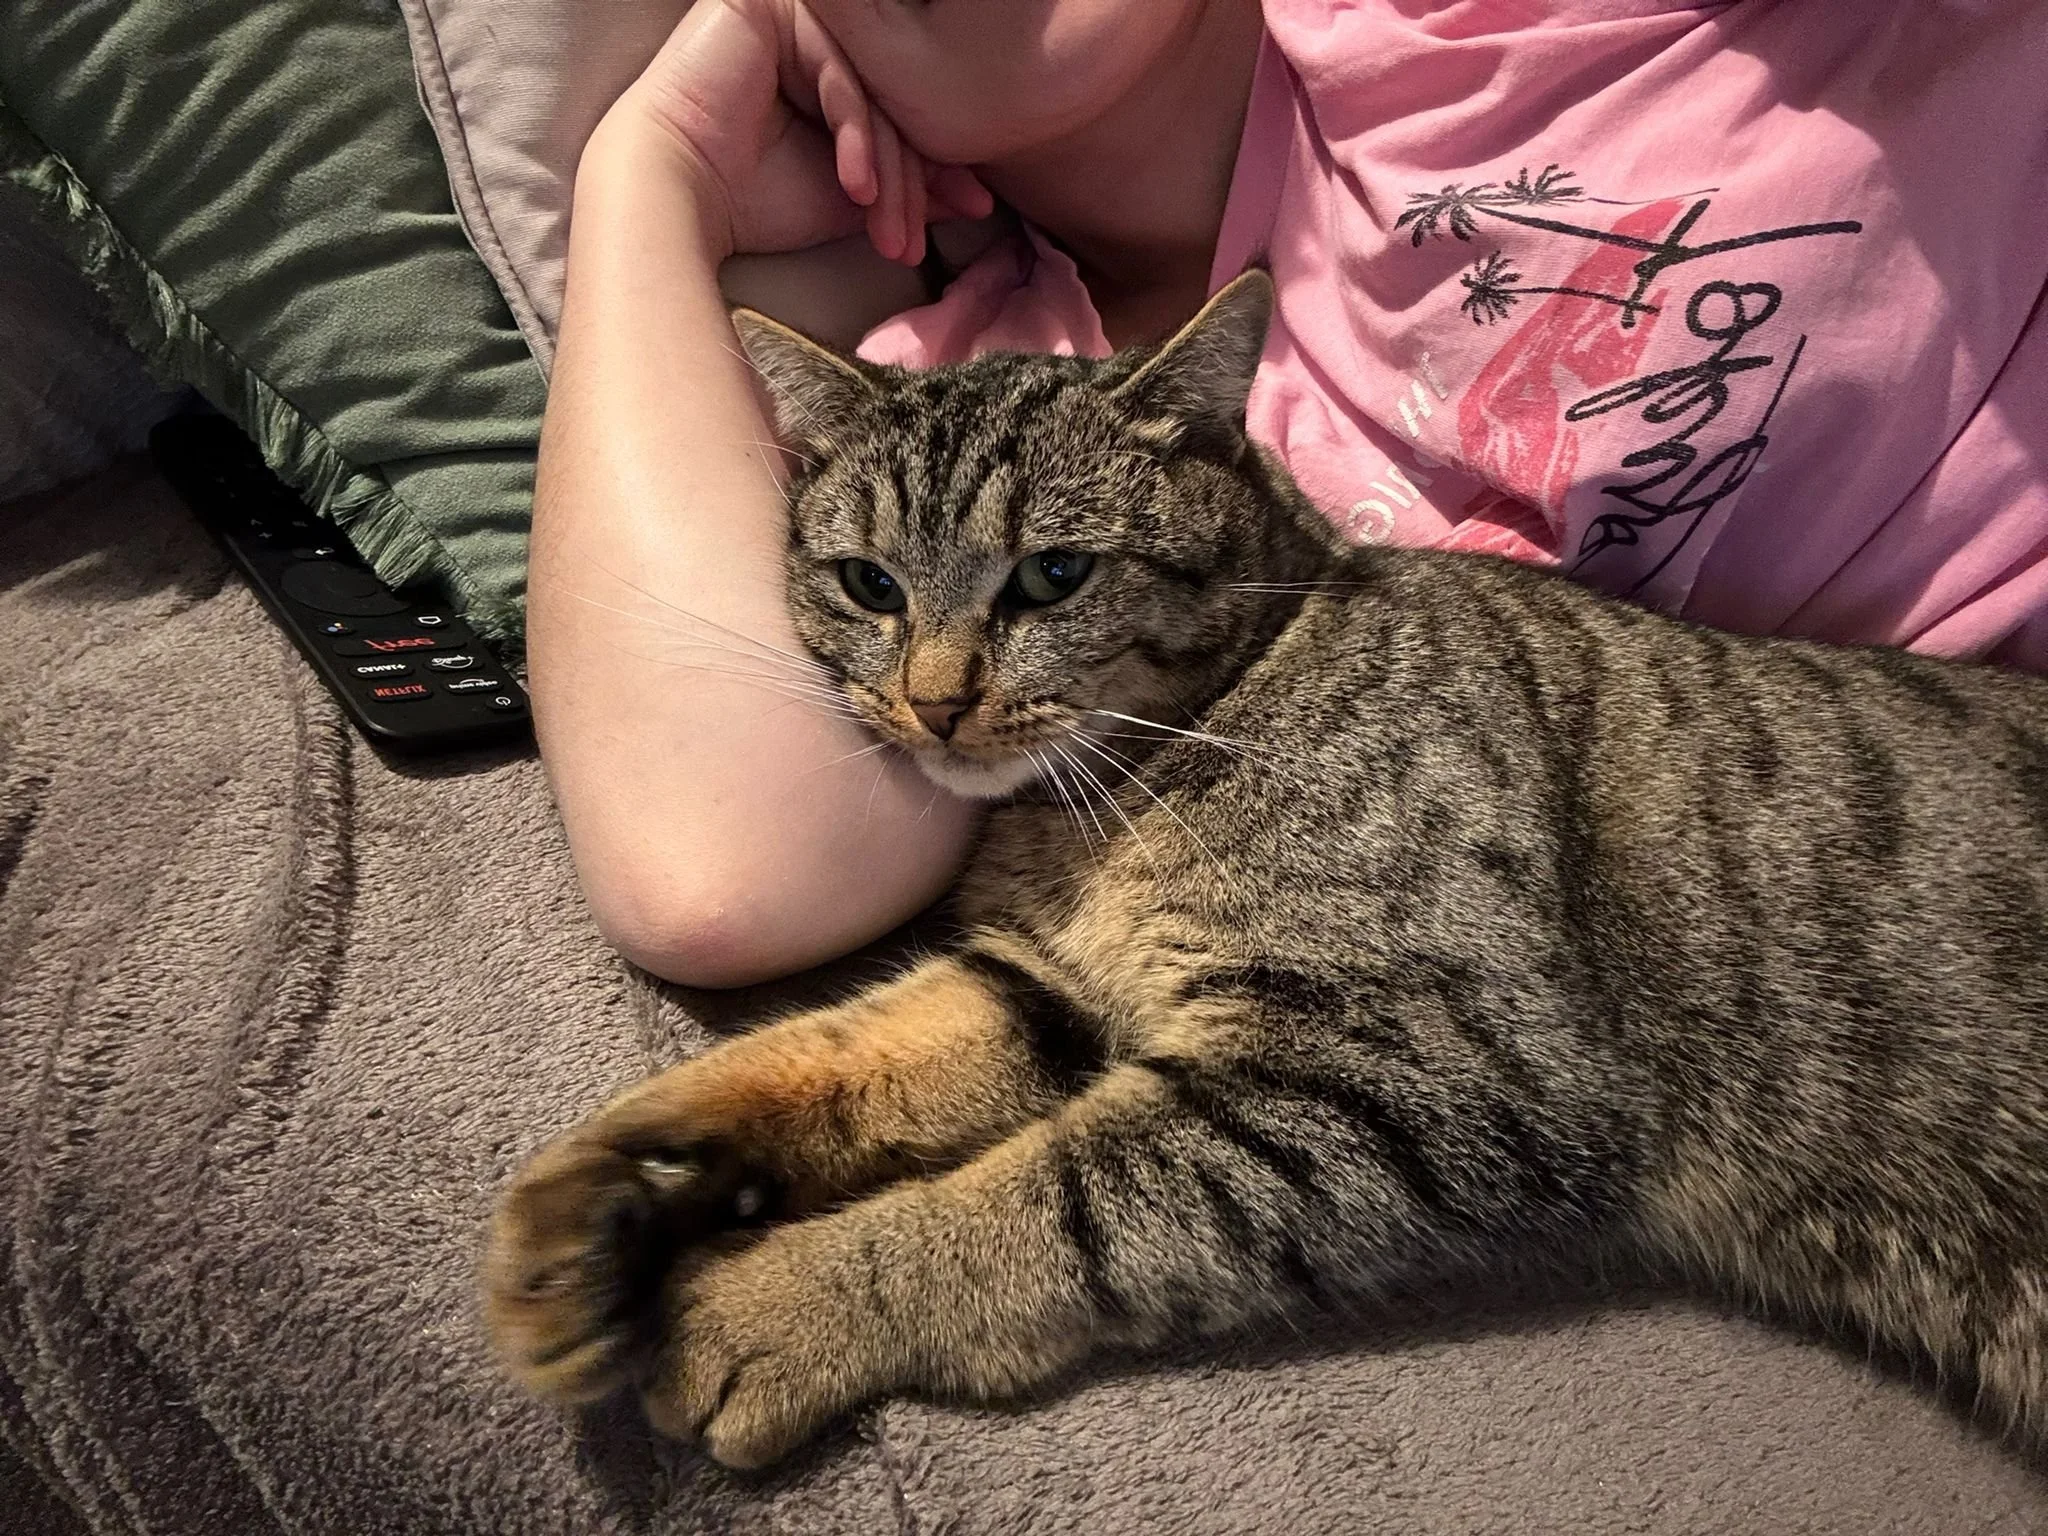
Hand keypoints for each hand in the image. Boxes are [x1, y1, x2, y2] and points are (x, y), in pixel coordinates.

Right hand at [602, 0, 991, 265]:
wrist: (669, 198)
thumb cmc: (749, 201)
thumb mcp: (849, 194)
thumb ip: (906, 184)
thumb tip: (972, 196)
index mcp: (816, 64)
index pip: (892, 107)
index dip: (930, 166)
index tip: (969, 214)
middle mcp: (802, 31)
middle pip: (886, 96)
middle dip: (913, 178)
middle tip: (917, 238)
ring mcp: (785, 12)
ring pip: (868, 89)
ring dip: (889, 170)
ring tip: (889, 231)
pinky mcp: (765, 7)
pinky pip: (838, 71)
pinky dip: (856, 136)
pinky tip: (856, 188)